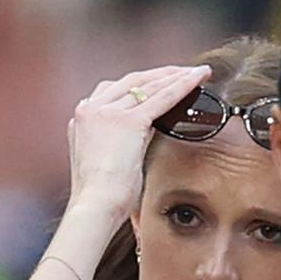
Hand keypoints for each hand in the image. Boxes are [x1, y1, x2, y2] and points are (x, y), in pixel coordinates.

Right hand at [66, 64, 211, 220]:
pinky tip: (198, 80)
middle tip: (185, 72)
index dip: (141, 85)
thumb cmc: (103, 198)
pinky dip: (182, 86)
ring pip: (148, 86)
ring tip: (198, 73)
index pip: (114, 91)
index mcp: (82, 119)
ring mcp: (106, 113)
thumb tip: (140, 141)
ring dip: (175, 76)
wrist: (95, 207)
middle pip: (131, 82)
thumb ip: (119, 145)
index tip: (161, 82)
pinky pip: (161, 97)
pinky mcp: (127, 121)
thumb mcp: (107, 163)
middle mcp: (90, 110)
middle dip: (161, 75)